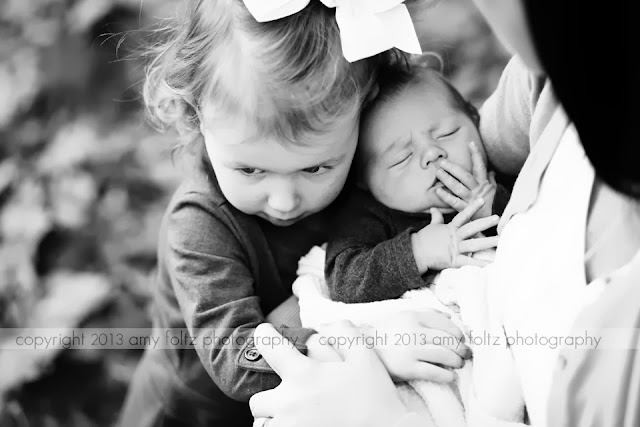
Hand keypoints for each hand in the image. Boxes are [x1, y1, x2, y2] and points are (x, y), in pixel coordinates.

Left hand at [249, 322, 409, 426]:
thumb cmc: (377, 399)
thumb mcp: (365, 358)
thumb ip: (345, 334)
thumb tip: (328, 324)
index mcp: (304, 375)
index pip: (269, 346)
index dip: (264, 335)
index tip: (265, 333)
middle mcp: (290, 403)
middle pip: (258, 401)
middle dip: (270, 398)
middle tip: (289, 397)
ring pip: (264, 425)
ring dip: (274, 419)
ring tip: (294, 417)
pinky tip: (301, 426)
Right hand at [364, 310, 470, 382]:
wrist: (363, 347)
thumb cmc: (387, 331)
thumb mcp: (403, 315)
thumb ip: (426, 313)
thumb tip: (450, 317)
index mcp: (414, 316)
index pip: (446, 324)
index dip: (458, 334)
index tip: (461, 340)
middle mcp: (414, 331)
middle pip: (448, 340)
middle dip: (462, 349)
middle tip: (465, 354)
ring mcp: (411, 350)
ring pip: (445, 355)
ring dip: (457, 361)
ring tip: (458, 364)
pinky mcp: (407, 368)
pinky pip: (434, 371)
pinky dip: (447, 375)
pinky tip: (450, 376)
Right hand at [411, 198, 499, 271]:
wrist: (415, 253)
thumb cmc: (423, 240)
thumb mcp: (431, 227)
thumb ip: (436, 218)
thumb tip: (434, 209)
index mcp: (450, 228)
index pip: (462, 215)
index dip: (472, 208)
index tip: (482, 199)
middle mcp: (454, 237)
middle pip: (471, 228)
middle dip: (484, 223)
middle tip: (497, 217)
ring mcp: (454, 248)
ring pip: (474, 244)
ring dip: (488, 242)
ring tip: (501, 240)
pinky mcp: (454, 261)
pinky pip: (469, 262)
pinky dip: (480, 264)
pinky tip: (491, 264)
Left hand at [435, 141, 496, 219]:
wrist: (494, 222)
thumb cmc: (492, 205)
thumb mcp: (493, 190)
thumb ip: (491, 180)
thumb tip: (491, 170)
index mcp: (484, 183)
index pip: (480, 166)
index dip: (476, 154)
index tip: (470, 143)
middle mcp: (478, 190)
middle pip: (465, 176)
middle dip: (453, 168)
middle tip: (442, 161)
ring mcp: (471, 199)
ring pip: (458, 187)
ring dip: (447, 180)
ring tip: (438, 172)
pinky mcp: (466, 209)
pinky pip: (454, 202)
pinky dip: (446, 196)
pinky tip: (438, 191)